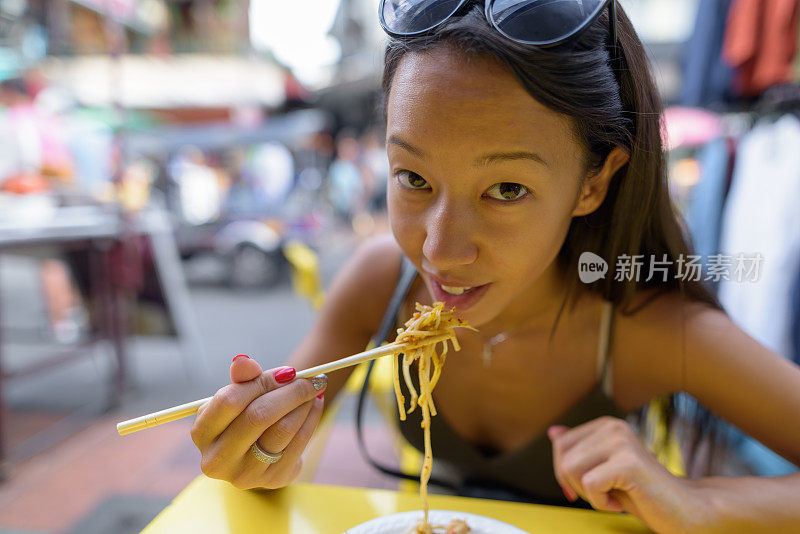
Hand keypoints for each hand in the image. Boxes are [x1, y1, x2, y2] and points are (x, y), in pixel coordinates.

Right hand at [190, 355, 325, 489]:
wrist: (258, 448)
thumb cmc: (245, 413)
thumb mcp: (238, 394)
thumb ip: (242, 377)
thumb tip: (242, 361)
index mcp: (202, 432)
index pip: (230, 400)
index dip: (263, 382)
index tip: (288, 372)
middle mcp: (217, 459)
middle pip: (259, 416)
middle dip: (290, 391)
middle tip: (311, 378)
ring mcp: (244, 475)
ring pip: (282, 430)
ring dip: (304, 405)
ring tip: (315, 389)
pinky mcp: (272, 480)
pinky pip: (298, 444)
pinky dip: (311, 420)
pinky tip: (315, 405)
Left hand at [548, 417, 709, 532]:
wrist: (682, 509)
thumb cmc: (641, 492)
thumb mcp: (603, 469)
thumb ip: (580, 450)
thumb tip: (552, 432)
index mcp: (605, 425)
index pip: (560, 445)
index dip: (566, 473)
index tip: (589, 488)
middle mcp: (613, 427)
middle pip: (563, 458)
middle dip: (576, 484)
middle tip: (604, 493)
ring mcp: (621, 442)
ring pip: (571, 470)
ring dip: (589, 494)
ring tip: (613, 496)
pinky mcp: (628, 462)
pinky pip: (589, 485)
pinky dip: (600, 503)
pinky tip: (620, 503)